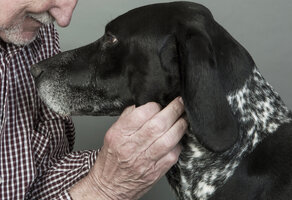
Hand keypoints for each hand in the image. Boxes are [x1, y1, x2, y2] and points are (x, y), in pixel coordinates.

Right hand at [69, 97, 187, 199]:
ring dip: (180, 126)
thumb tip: (143, 104)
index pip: (141, 114)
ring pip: (168, 139)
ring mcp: (144, 161)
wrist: (108, 187)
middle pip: (157, 125)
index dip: (154, 106)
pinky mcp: (155, 172)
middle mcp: (131, 147)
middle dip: (173, 110)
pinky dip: (178, 144)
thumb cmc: (111, 159)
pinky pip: (172, 155)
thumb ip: (127, 118)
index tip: (159, 104)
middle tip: (180, 103)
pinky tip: (177, 139)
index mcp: (119, 134)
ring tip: (183, 119)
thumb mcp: (112, 134)